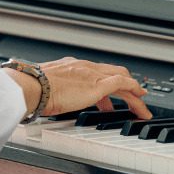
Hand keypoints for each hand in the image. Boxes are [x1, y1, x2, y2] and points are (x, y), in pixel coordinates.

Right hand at [3, 57, 151, 119]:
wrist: (31, 87)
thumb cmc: (31, 91)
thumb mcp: (43, 91)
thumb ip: (49, 95)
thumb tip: (44, 106)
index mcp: (70, 67)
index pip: (94, 73)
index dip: (106, 82)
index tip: (110, 94)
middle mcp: (83, 67)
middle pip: (112, 73)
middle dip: (126, 85)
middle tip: (135, 95)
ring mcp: (92, 75)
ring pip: (122, 79)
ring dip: (134, 93)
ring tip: (142, 106)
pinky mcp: (97, 85)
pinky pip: (123, 85)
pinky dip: (135, 92)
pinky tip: (141, 101)